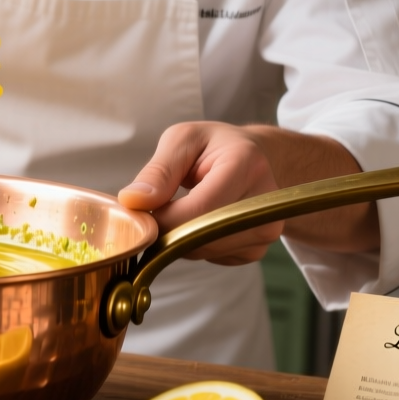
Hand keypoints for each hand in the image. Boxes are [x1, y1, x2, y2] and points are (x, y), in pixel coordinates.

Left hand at [118, 123, 283, 265]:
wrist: (254, 159)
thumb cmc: (213, 147)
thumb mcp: (182, 141)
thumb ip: (158, 172)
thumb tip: (133, 202)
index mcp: (247, 165)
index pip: (199, 209)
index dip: (163, 218)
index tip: (141, 212)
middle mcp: (265, 202)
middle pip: (202, 235)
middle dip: (167, 229)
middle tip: (155, 211)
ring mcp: (265, 230)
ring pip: (203, 251)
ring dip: (178, 238)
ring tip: (179, 209)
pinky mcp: (257, 250)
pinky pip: (211, 258)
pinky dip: (195, 245)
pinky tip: (198, 221)